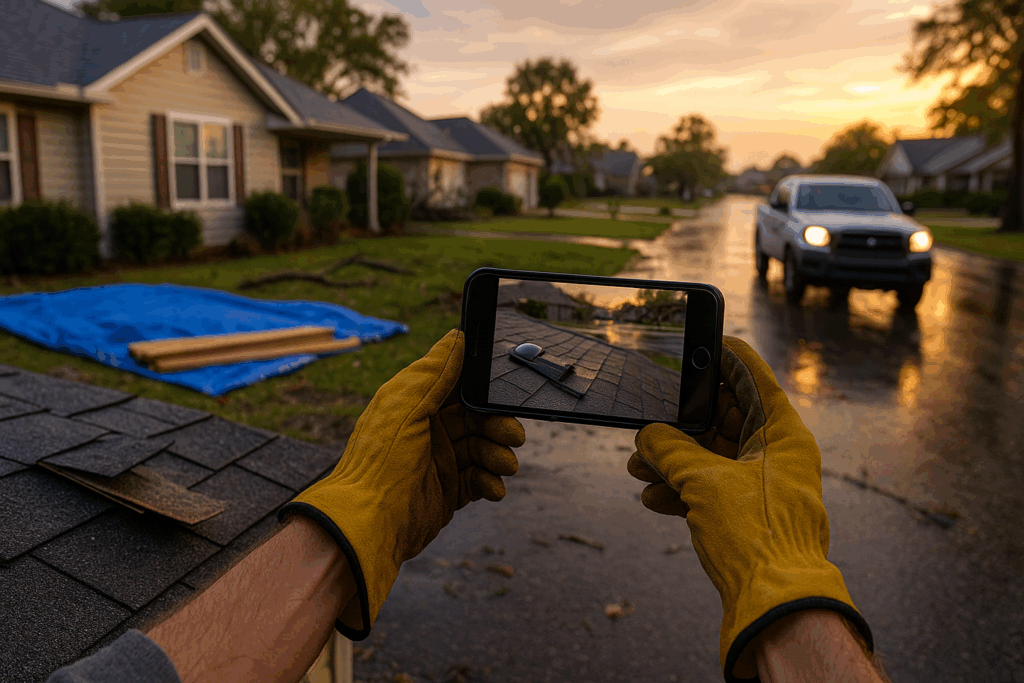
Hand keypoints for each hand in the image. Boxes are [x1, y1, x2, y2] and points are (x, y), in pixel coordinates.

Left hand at [279, 330, 524, 639]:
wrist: (368, 525)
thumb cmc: (380, 462)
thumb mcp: (405, 406)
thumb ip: (433, 372)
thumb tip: (456, 337)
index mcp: (412, 404)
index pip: (456, 386)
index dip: (481, 387)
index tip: (503, 389)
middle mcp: (426, 430)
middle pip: (475, 418)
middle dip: (498, 425)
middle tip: (515, 435)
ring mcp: (437, 462)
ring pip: (481, 449)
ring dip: (498, 455)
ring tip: (506, 466)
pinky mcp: (446, 493)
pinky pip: (477, 480)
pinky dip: (490, 483)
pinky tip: (494, 489)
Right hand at [627, 336, 871, 681]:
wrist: (774, 605)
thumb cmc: (757, 538)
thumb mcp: (703, 482)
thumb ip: (670, 451)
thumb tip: (647, 436)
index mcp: (782, 434)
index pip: (753, 377)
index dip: (723, 355)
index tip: (698, 340)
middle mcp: (775, 455)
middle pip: (723, 420)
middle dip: (680, 422)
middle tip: (649, 416)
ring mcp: (761, 486)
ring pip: (711, 457)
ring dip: (672, 460)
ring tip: (637, 465)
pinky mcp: (746, 515)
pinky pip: (709, 489)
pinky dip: (680, 490)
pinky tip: (652, 497)